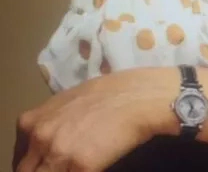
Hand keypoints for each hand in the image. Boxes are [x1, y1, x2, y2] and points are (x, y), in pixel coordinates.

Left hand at [13, 68, 167, 171]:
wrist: (141, 96)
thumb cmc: (112, 92)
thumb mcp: (72, 100)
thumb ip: (52, 122)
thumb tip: (47, 140)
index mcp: (33, 121)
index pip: (18, 158)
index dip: (33, 164)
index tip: (44, 165)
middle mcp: (40, 138)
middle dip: (43, 170)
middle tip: (62, 165)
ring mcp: (58, 155)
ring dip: (60, 171)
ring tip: (74, 165)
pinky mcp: (81, 168)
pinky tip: (92, 165)